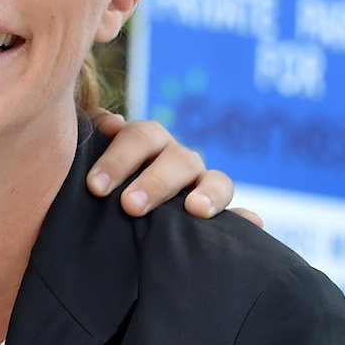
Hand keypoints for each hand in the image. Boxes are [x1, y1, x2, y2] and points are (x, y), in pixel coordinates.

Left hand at [87, 110, 261, 226]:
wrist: (113, 217)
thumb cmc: (98, 187)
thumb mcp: (90, 164)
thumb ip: (94, 136)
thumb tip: (109, 120)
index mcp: (147, 144)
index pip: (140, 138)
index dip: (118, 158)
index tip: (96, 187)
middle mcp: (177, 160)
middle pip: (176, 159)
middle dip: (154, 182)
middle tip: (130, 206)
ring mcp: (202, 185)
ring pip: (217, 181)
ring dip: (208, 194)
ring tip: (196, 210)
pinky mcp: (219, 215)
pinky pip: (240, 216)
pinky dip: (245, 219)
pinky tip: (253, 224)